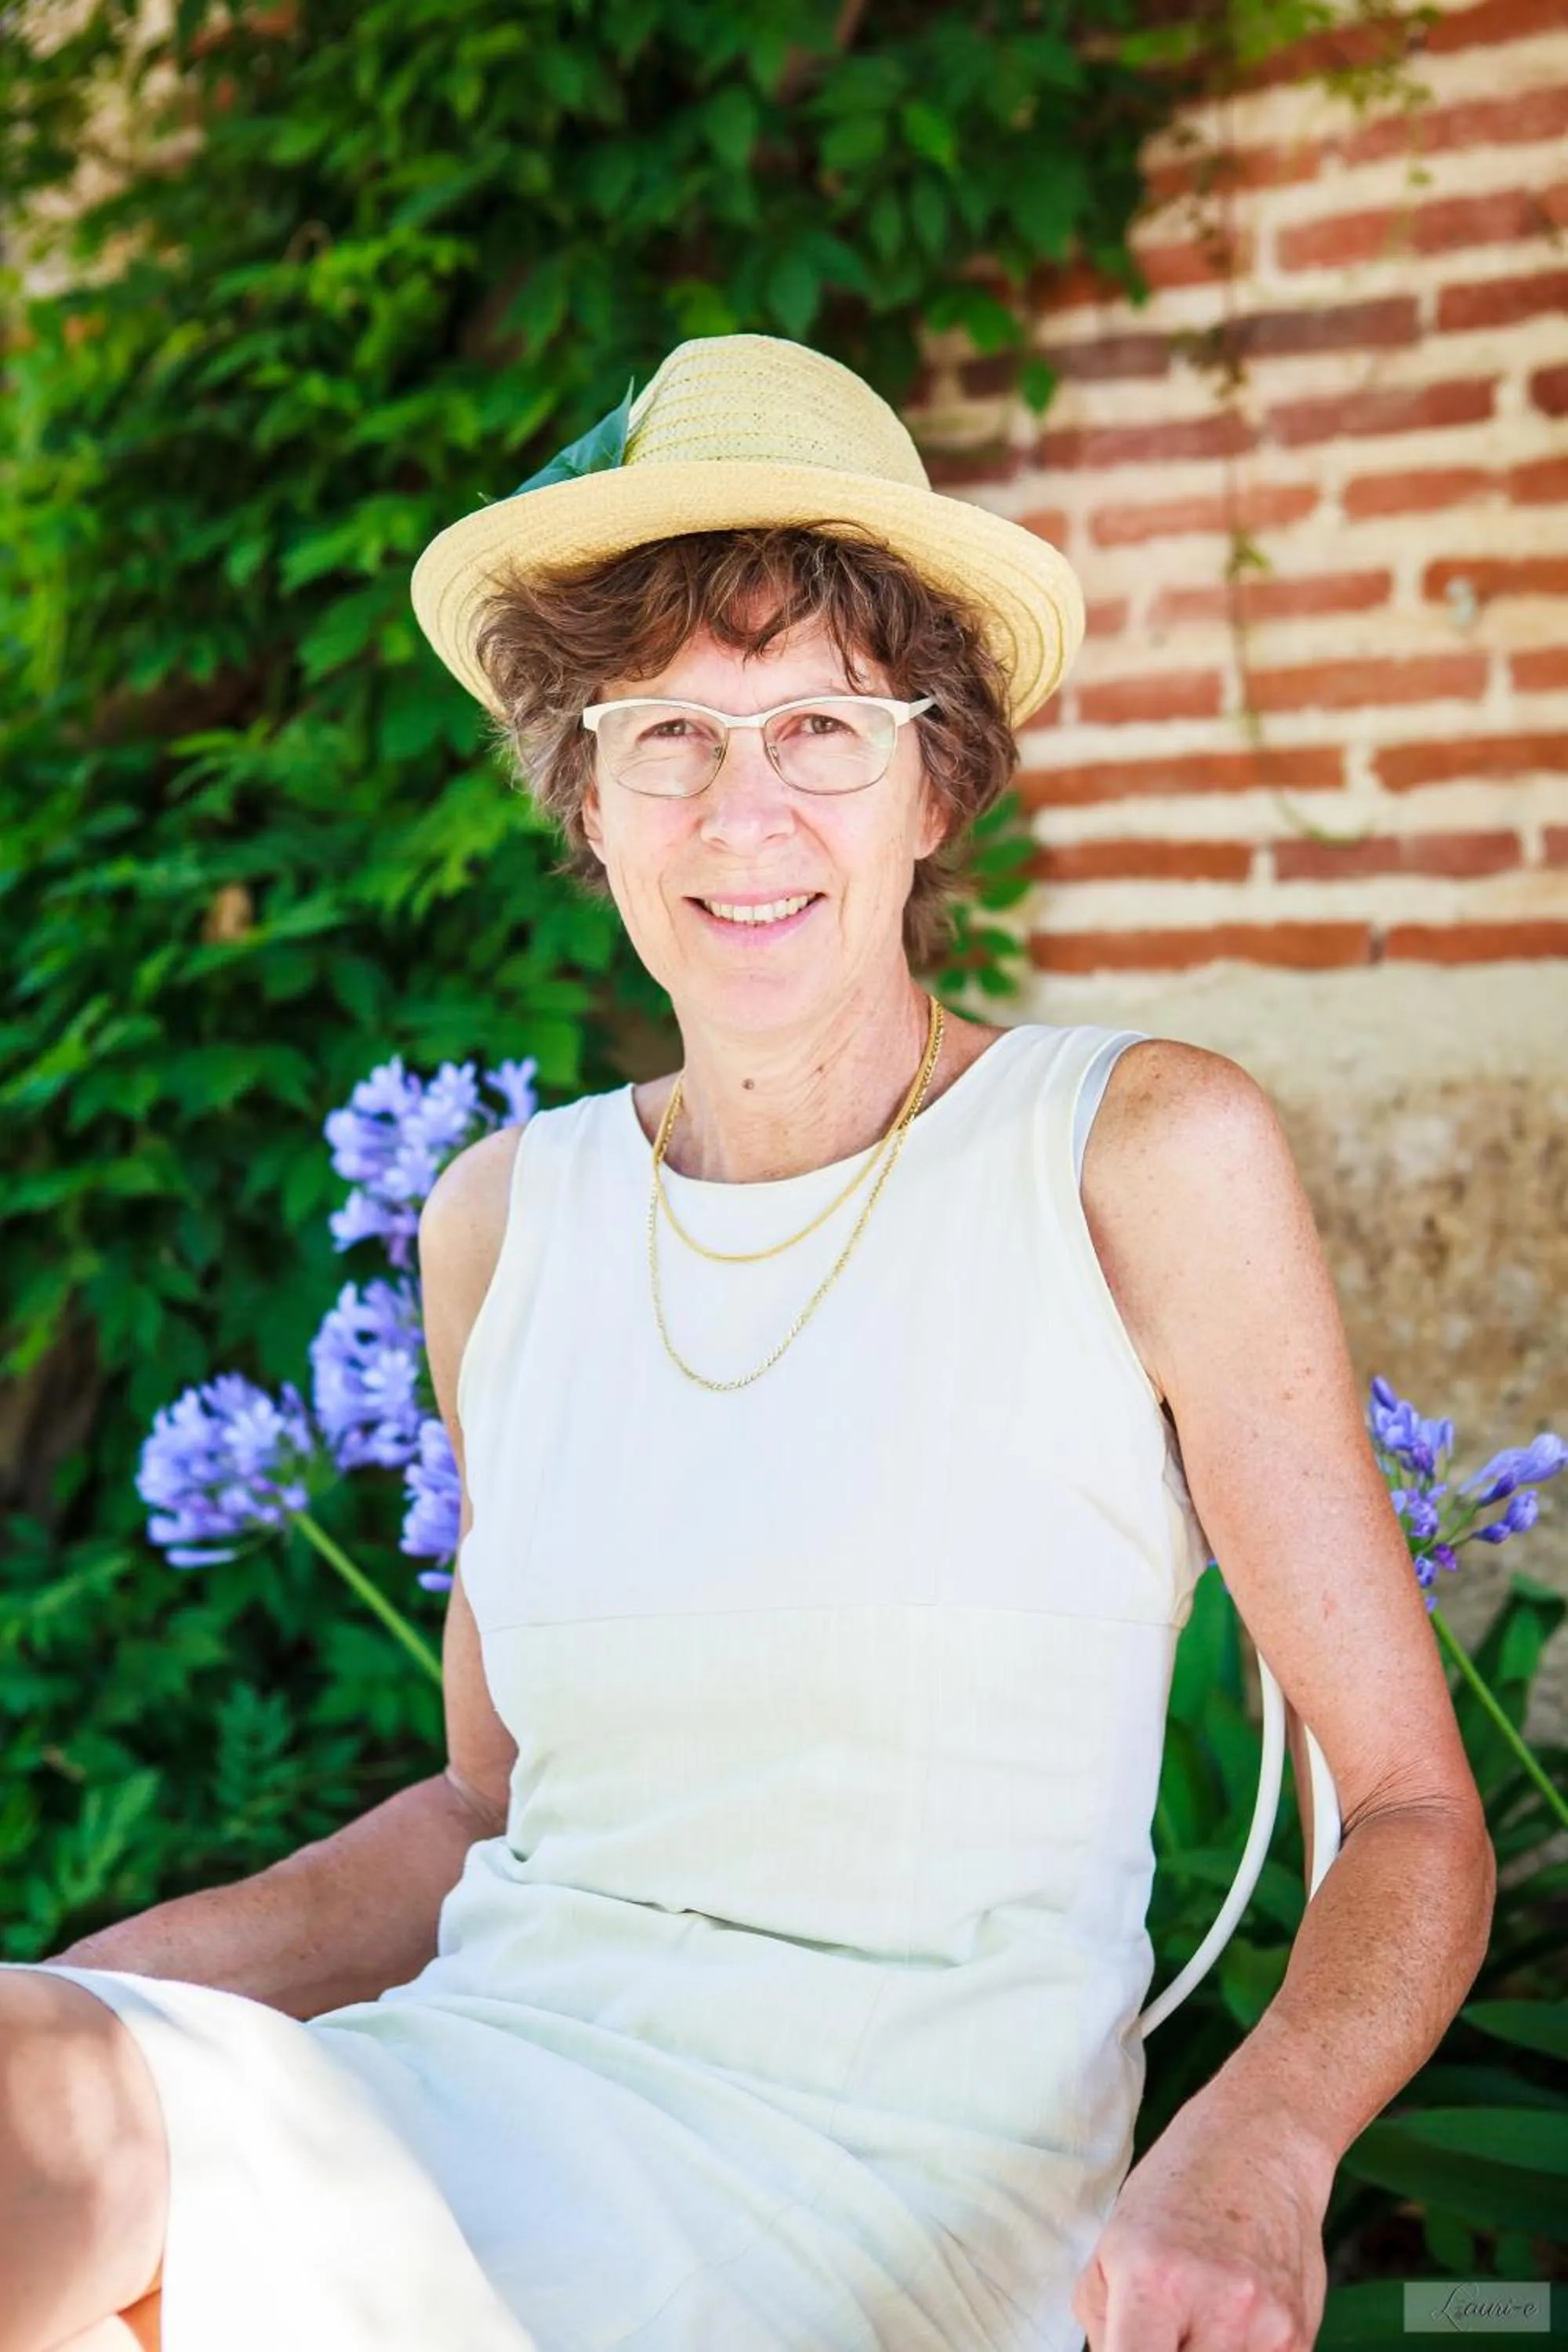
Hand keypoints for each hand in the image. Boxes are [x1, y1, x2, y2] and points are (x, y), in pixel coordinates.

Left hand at [1070, 2095, 1332, 2351]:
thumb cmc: (1175, 2195)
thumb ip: (1104, 2325)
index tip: (1128, 2351)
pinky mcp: (1300, 2338)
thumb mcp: (1112, 2247)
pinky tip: (1230, 2325)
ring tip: (1195, 2321)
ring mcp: (1267, 2328)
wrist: (1259, 2146)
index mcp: (1154, 2281)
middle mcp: (1217, 2308)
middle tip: (1162, 2328)